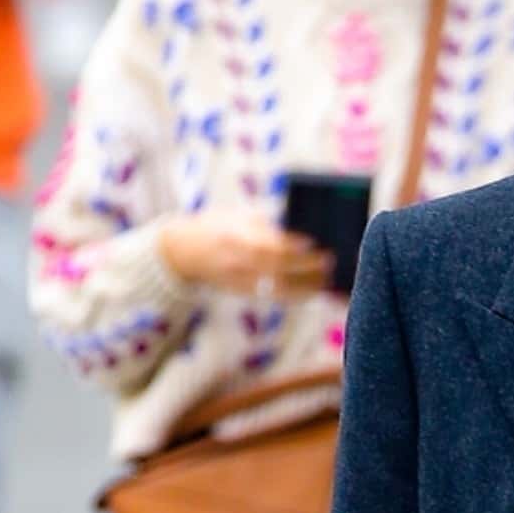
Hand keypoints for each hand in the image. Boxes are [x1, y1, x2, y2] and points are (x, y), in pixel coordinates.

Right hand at [156, 213, 327, 297]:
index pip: (267, 244)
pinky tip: (312, 290)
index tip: (313, 242)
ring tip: (326, 280)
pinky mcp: (242, 292)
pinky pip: (273, 297)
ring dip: (305, 286)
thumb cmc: (219, 226)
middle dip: (304, 267)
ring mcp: (239, 280)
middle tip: (329, 261)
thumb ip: (267, 223)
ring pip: (276, 288)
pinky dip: (295, 295)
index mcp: (235, 236)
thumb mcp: (239, 216)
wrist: (184, 250)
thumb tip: (302, 229)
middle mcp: (237, 261)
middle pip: (276, 268)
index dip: (291, 246)